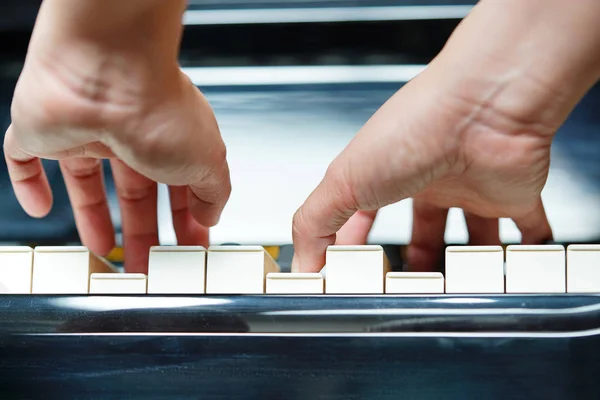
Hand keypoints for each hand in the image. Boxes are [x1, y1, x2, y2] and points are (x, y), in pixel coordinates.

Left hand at [3, 0, 230, 271]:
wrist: (104, 73)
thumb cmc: (157, 108)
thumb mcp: (209, 162)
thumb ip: (214, 192)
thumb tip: (211, 215)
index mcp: (171, 138)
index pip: (179, 187)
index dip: (184, 220)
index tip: (187, 247)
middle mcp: (129, 134)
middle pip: (135, 193)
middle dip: (142, 231)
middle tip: (146, 264)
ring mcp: (84, 132)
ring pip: (86, 183)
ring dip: (94, 219)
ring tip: (104, 252)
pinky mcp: (42, 131)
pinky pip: (27, 161)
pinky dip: (31, 185)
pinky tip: (41, 209)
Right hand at [292, 0, 599, 272]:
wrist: (483, 109)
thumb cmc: (416, 130)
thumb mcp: (344, 181)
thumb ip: (315, 223)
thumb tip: (302, 263)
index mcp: (385, 172)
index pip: (363, 215)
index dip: (355, 243)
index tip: (354, 272)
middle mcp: (428, 179)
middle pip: (421, 226)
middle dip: (415, 257)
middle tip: (412, 286)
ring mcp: (470, 188)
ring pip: (468, 231)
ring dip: (466, 258)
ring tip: (462, 285)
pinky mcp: (512, 195)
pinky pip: (526, 224)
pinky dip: (527, 243)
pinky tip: (520, 259)